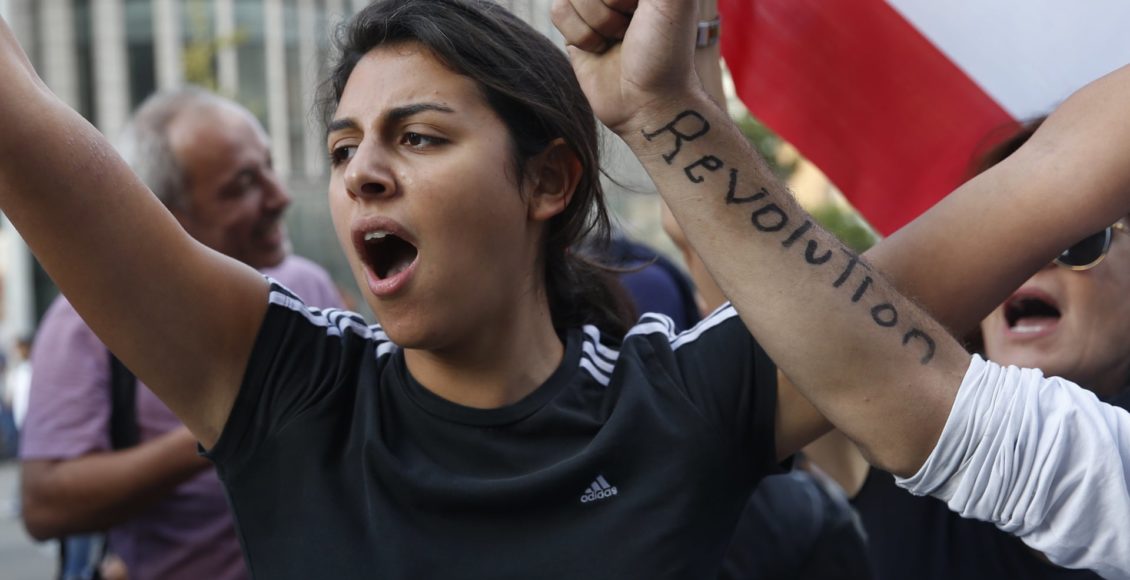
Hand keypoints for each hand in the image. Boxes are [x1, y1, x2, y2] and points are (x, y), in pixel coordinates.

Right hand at [552, 0, 703, 134]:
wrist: (647, 104)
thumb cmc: (667, 53)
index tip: (643, 8)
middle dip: (609, 6)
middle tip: (632, 29)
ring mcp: (595, 8)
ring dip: (596, 23)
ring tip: (618, 41)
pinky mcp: (574, 31)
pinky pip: (557, 11)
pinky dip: (580, 35)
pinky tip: (601, 50)